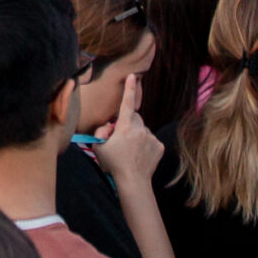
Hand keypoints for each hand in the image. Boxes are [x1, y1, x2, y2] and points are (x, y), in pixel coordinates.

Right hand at [91, 71, 163, 187]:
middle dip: (128, 123)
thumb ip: (100, 132)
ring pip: (143, 130)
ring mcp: (151, 138)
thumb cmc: (114, 164)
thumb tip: (109, 126)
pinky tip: (140, 155)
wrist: (133, 181)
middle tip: (120, 138)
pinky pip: (151, 140)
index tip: (132, 76)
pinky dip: (146, 144)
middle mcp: (140, 129)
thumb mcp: (98, 147)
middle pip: (135, 118)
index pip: (126, 104)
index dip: (129, 89)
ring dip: (137, 135)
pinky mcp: (159, 146)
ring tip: (130, 151)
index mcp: (125, 127)